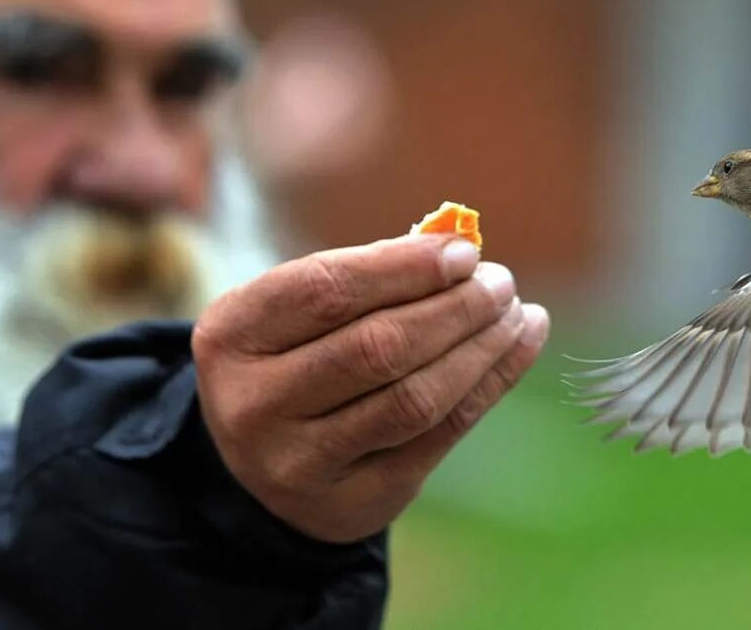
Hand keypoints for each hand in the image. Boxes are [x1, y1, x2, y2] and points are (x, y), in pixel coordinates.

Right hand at [191, 234, 549, 542]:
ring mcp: (301, 462)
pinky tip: (519, 345)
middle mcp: (254, 404)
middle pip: (376, 348)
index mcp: (231, 335)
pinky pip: (440, 435)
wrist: (264, 465)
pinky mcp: (355, 500)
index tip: (463, 251)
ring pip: (414, 398)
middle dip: (454, 309)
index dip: (403, 267)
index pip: (326, 290)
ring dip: (481, 349)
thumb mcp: (298, 312)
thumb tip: (460, 250)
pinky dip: (490, 384)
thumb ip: (367, 276)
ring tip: (516, 314)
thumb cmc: (296, 358)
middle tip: (500, 283)